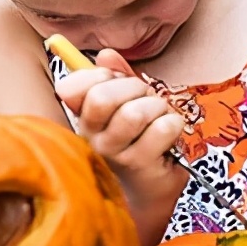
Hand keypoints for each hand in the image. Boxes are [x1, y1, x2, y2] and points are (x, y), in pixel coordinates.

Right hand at [53, 49, 185, 184]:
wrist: (149, 191)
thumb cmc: (140, 143)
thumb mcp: (127, 105)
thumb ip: (118, 77)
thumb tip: (106, 54)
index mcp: (84, 117)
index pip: (71, 87)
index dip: (101, 75)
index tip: (117, 82)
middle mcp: (91, 136)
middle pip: (103, 97)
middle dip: (136, 88)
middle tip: (148, 100)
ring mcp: (114, 153)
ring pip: (135, 112)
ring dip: (158, 108)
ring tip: (160, 118)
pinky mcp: (140, 164)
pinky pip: (162, 128)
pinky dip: (175, 124)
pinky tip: (171, 136)